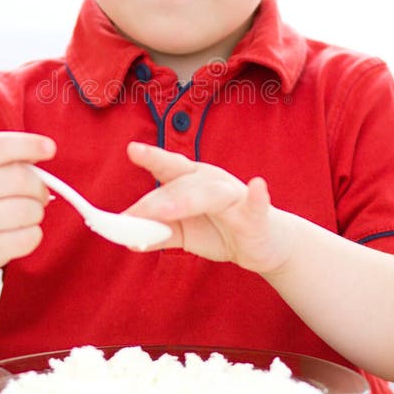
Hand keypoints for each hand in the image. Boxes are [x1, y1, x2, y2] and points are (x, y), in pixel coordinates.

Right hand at [0, 132, 54, 270]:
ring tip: (29, 212)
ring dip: (37, 211)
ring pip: (27, 211)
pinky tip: (23, 231)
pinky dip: (34, 234)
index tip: (50, 148)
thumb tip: (45, 149)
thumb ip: (16, 158)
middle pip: (20, 180)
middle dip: (39, 187)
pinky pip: (28, 239)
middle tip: (40, 193)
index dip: (28, 144)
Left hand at [125, 142, 293, 274]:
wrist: (265, 243)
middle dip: (156, 201)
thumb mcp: (184, 232)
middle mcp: (211, 181)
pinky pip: (257, 205)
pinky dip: (258, 196)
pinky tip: (259, 186)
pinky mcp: (257, 216)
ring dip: (188, 201)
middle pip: (181, 186)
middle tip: (131, 216)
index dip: (151, 157)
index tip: (132, 149)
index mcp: (191, 180)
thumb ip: (159, 233)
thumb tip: (128, 240)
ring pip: (210, 194)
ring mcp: (235, 196)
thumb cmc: (221, 229)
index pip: (168, 167)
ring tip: (166, 210)